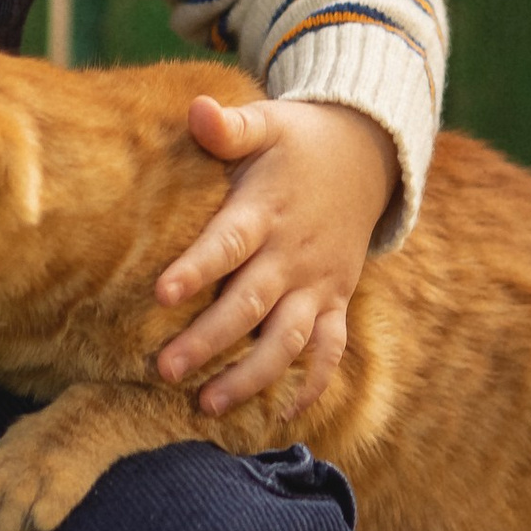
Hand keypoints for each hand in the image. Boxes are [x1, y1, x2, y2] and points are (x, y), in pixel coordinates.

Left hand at [152, 94, 397, 424]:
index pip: (229, 243)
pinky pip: (330, 352)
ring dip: (252, 379)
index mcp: (267, 212)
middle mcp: (293, 256)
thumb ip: (231, 125)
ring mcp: (318, 284)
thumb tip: (197, 110)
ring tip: (206, 407)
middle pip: (251, 306)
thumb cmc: (297, 142)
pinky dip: (310, 386)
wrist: (369, 154)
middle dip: (209, 342)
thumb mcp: (268, 122)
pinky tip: (280, 420)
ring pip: (289, 342)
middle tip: (164, 371)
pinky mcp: (335, 301)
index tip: (161, 293)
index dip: (197, 268)